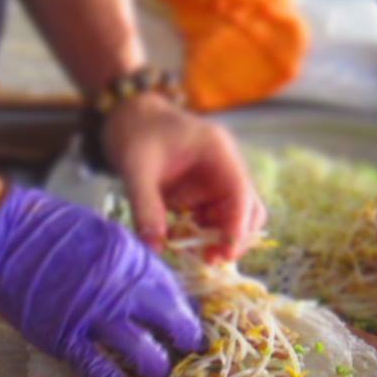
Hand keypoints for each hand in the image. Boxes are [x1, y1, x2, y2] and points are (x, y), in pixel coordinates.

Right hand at [0, 187, 202, 376]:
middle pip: (166, 320)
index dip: (183, 309)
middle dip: (182, 337)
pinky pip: (97, 369)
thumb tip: (151, 287)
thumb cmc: (49, 228)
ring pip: (139, 349)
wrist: (3, 234)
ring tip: (160, 371)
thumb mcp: (102, 233)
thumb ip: (128, 261)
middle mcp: (120, 287)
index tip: (188, 321)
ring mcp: (92, 315)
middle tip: (188, 349)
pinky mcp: (64, 338)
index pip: (171, 290)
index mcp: (131, 256)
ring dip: (154, 364)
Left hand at [103, 94, 263, 258]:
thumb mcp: (136, 168)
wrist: (128, 115)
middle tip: (207, 260)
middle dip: (233, 238)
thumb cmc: (135, 132)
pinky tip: (179, 242)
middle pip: (248, 210)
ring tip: (190, 254)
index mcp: (218, 151)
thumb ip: (145, 207)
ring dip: (217, 240)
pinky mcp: (203, 193)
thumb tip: (154, 248)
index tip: (224, 254)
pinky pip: (212, 220)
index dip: (237, 227)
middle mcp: (225, 167)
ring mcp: (216, 180)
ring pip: (233, 219)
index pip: (240, 193)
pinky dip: (201, 235)